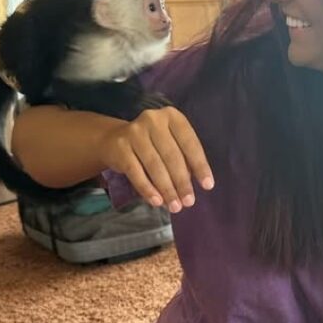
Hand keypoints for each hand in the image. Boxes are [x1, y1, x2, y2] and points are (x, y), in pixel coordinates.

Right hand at [99, 107, 213, 212]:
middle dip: (182, 182)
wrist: (115, 139)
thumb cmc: (153, 143)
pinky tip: (156, 201)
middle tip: (189, 202)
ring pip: (155, 165)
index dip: (200, 166)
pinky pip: (136, 172)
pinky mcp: (120, 147)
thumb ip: (183, 160)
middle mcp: (153, 120)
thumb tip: (189, 188)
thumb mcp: (171, 143)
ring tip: (175, 206)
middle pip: (172, 156)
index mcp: (172, 116)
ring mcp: (135, 132)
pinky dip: (147, 189)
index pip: (190, 143)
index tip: (208, 186)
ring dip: (167, 189)